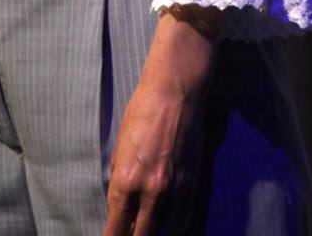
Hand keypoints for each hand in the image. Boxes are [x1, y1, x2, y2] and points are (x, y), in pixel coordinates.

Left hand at [104, 10, 215, 235]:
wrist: (176, 90)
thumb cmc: (142, 111)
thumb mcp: (119, 147)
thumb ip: (119, 179)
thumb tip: (118, 204)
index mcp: (125, 181)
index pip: (117, 229)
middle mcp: (151, 192)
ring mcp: (176, 190)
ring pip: (165, 231)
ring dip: (154, 233)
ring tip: (147, 231)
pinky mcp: (195, 183)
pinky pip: (186, 218)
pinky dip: (177, 228)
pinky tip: (171, 229)